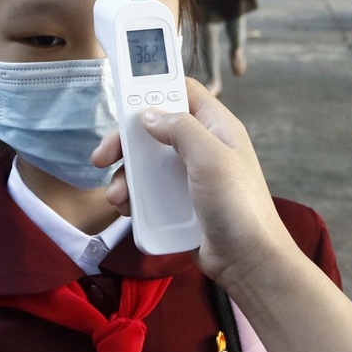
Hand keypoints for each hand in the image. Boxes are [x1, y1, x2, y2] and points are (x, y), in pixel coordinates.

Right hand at [92, 79, 297, 284]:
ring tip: (116, 196)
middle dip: (126, 140)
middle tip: (104, 155)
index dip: (154, 88)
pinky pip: (149, 190)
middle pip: (155, 128)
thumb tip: (150, 113)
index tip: (123, 96)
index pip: (182, 91)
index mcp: (216, 128)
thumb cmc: (239, 207)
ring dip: (126, 175)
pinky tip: (126, 208)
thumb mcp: (210, 158)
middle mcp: (202, 147)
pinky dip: (134, 196)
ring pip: (147, 162)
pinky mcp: (179, 202)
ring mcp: (189, 176)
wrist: (248, 262)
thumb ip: (180, 129)